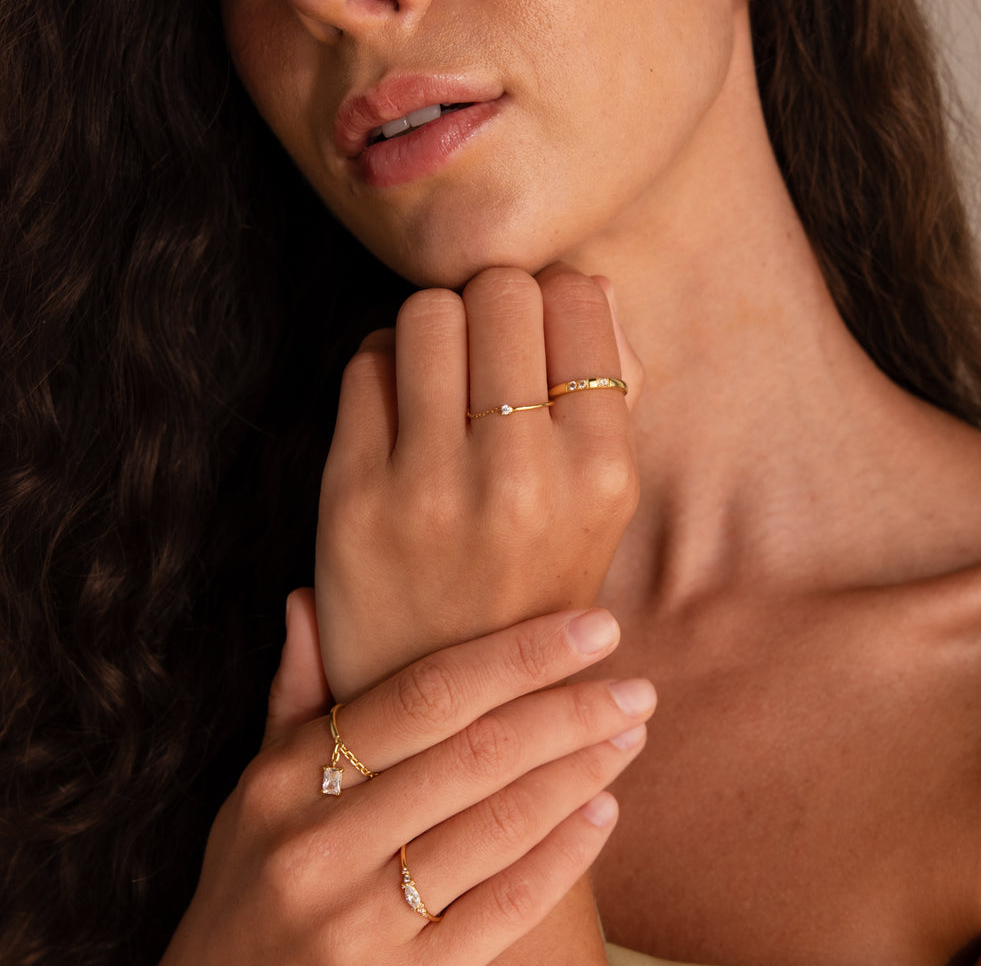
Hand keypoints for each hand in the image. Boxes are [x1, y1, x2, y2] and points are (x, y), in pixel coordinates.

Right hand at [162, 591, 654, 965]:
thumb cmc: (251, 875)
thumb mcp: (256, 783)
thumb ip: (295, 692)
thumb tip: (310, 598)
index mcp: (288, 778)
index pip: (427, 695)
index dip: (519, 655)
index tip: (593, 627)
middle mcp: (322, 845)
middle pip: (477, 755)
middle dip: (571, 713)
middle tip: (635, 687)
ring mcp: (362, 923)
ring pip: (500, 827)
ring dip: (579, 775)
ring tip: (629, 734)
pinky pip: (504, 910)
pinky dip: (563, 856)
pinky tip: (603, 812)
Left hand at [316, 264, 641, 700]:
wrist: (449, 709)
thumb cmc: (534, 592)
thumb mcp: (606, 509)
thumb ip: (612, 396)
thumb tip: (592, 287)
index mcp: (604, 475)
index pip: (579, 298)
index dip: (556, 302)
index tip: (542, 333)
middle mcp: (522, 477)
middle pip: (501, 290)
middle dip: (495, 306)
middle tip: (489, 351)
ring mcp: (431, 488)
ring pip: (428, 311)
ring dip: (437, 328)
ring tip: (444, 375)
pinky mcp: (352, 496)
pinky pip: (366, 360)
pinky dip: (386, 367)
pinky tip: (401, 410)